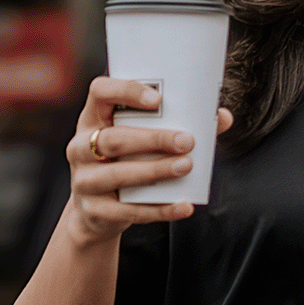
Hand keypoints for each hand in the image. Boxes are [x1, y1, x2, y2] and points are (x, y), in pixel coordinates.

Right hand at [63, 77, 234, 243]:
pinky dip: (159, 209)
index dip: (126, 91)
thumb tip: (222, 118)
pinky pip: (128, 210)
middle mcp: (82, 147)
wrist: (97, 213)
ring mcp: (84, 179)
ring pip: (117, 174)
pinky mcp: (94, 210)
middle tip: (186, 141)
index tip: (158, 99)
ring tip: (186, 167)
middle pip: (113, 138)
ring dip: (155, 170)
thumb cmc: (127, 163)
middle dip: (152, 139)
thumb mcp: (142, 141)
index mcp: (94, 119)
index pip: (100, 92)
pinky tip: (184, 205)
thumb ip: (178, 125)